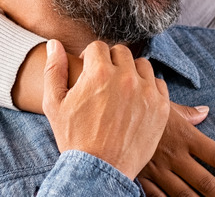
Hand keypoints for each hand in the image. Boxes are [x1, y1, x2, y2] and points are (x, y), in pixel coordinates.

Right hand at [42, 39, 169, 179]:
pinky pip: (158, 84)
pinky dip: (148, 88)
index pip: (98, 46)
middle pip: (121, 52)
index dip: (90, 57)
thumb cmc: (74, 138)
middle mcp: (125, 78)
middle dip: (111, 62)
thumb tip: (54, 44)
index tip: (89, 70)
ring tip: (121, 89)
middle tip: (105, 80)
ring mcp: (146, 92)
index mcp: (99, 73)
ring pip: (142, 65)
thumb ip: (54, 69)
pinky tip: (136, 100)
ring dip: (132, 72)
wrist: (99, 170)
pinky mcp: (161, 106)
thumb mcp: (54, 103)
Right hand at [138, 103, 214, 195]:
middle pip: (205, 181)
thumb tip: (206, 111)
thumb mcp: (164, 105)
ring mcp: (158, 171)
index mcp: (185, 136)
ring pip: (185, 195)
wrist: (106, 117)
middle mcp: (175, 156)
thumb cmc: (138, 107)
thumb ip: (187, 112)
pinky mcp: (142, 179)